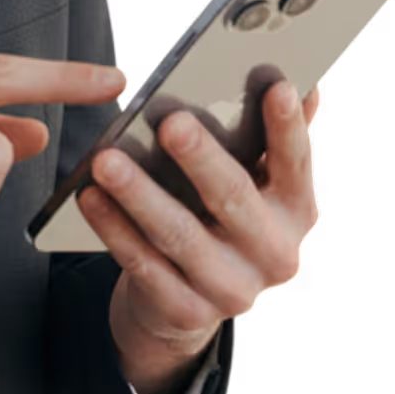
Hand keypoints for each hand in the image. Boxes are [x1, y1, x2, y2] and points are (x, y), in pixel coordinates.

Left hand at [79, 80, 321, 364]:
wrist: (190, 299)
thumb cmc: (220, 214)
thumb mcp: (255, 180)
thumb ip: (274, 135)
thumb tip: (305, 81)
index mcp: (296, 211)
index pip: (296, 163)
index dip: (289, 127)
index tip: (278, 86)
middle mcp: (275, 254)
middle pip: (234, 198)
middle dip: (202, 159)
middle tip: (171, 123)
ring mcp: (234, 290)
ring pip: (181, 235)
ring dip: (141, 195)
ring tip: (106, 160)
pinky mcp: (189, 312)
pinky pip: (144, 265)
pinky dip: (114, 229)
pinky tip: (89, 198)